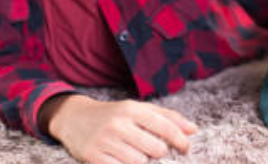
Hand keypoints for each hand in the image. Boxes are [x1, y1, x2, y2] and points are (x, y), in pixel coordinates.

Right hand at [46, 95, 197, 163]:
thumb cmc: (113, 115)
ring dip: (142, 162)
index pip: (165, 126)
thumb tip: (193, 130)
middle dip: (159, 153)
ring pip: (139, 163)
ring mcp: (105, 141)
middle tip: (154, 151)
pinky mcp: (93, 157)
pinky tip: (122, 160)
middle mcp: (118, 124)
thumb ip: (167, 117)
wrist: (74, 118)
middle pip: (156, 149)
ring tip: (135, 154)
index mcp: (132, 109)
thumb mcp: (138, 109)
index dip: (180, 141)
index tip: (185, 148)